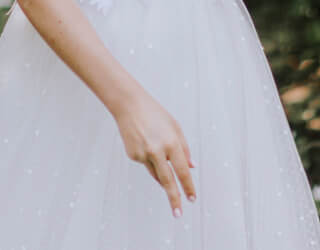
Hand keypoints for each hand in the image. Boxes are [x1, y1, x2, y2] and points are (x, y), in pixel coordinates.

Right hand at [113, 88, 196, 216]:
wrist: (128, 105)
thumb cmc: (154, 114)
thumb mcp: (175, 127)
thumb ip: (184, 148)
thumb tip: (192, 167)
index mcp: (171, 142)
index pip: (182, 170)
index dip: (188, 186)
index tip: (191, 199)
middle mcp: (157, 150)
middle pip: (168, 181)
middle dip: (174, 198)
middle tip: (178, 213)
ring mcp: (143, 154)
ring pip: (156, 173)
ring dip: (161, 171)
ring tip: (154, 147)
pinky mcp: (133, 156)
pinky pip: (146, 163)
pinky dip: (148, 157)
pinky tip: (143, 141)